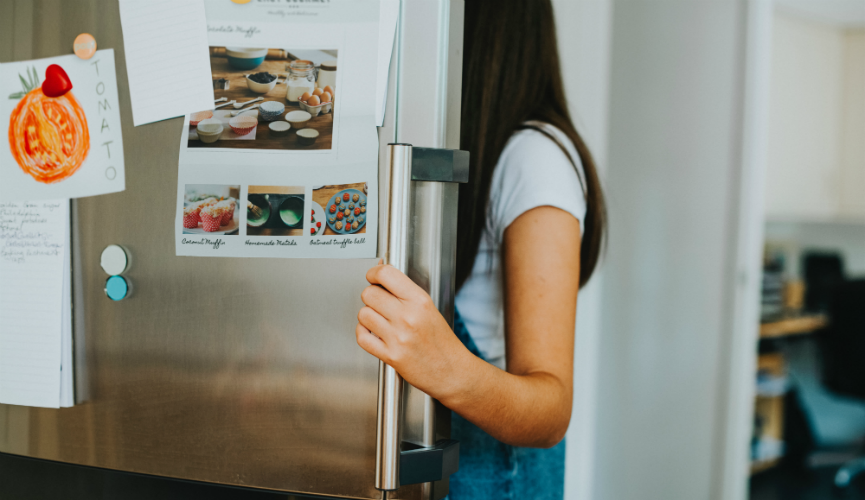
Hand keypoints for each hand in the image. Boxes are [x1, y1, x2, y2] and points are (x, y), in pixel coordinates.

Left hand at [356, 262, 469, 400]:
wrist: (451, 371)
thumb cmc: (442, 342)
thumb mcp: (429, 308)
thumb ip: (405, 292)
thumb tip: (381, 273)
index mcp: (420, 301)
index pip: (386, 275)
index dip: (374, 273)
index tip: (373, 276)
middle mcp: (408, 317)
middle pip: (369, 293)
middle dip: (371, 296)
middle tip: (378, 302)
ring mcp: (398, 337)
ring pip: (363, 314)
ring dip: (367, 316)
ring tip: (379, 320)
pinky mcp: (391, 356)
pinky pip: (362, 337)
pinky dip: (363, 333)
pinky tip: (372, 332)